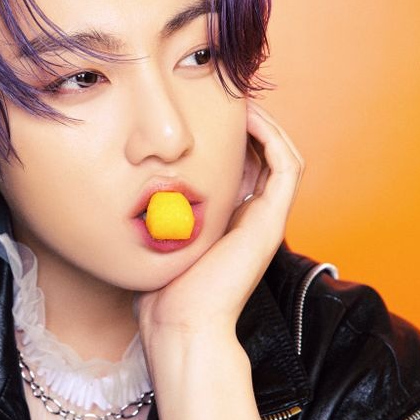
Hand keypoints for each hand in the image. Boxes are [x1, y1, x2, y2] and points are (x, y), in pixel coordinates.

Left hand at [134, 100, 303, 341]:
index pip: (242, 166)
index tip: (207, 108)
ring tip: (240, 98)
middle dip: (249, 123)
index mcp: (230, 221)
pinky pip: (287, 166)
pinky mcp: (270, 221)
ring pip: (282, 156)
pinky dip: (273, 137)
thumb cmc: (163, 291)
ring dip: (265, 124)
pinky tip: (248, 117)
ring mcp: (265, 219)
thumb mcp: (157, 238)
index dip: (232, 135)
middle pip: (264, 156)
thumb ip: (157, 212)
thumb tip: (132, 186)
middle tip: (227, 94)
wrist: (180, 324)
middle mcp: (252, 218)